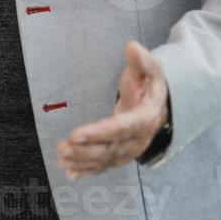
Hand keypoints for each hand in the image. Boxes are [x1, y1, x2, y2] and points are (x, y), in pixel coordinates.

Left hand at [57, 41, 169, 178]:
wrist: (159, 105)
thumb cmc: (149, 83)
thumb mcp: (150, 68)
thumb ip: (142, 60)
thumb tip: (132, 47)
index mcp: (146, 116)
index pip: (122, 128)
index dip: (99, 133)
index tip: (75, 134)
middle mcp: (139, 138)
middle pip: (111, 148)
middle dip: (86, 150)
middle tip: (62, 148)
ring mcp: (130, 149)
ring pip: (106, 160)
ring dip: (82, 161)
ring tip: (61, 157)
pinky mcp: (120, 154)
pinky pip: (104, 165)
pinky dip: (87, 170)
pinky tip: (69, 173)